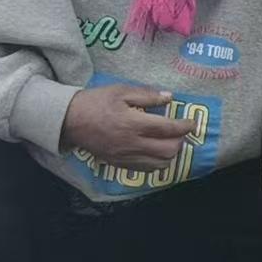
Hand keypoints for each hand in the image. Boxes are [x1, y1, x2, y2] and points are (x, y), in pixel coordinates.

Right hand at [59, 85, 195, 170]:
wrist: (70, 121)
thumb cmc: (96, 102)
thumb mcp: (121, 91)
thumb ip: (147, 95)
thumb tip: (170, 98)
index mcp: (133, 123)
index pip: (168, 129)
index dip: (185, 126)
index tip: (192, 123)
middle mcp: (132, 144)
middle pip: (169, 150)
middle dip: (180, 141)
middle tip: (180, 131)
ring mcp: (126, 157)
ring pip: (160, 164)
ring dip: (171, 153)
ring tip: (169, 141)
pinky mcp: (120, 164)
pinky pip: (146, 169)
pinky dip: (157, 162)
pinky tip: (156, 152)